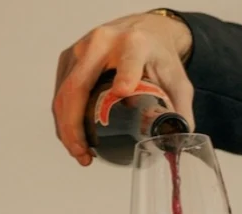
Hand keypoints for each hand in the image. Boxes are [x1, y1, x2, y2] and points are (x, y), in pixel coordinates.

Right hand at [54, 12, 194, 165]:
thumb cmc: (157, 56)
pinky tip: (74, 139)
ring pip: (64, 93)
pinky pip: (61, 93)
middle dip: (75, 125)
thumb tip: (176, 141)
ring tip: (80, 153)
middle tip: (83, 153)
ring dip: (66, 128)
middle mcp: (102, 42)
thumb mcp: (177, 81)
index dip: (126, 75)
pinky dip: (64, 119)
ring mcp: (80, 50)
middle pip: (79, 86)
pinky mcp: (69, 59)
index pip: (129, 59)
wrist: (143, 31)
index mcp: (135, 43)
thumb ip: (180, 110)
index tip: (123, 91)